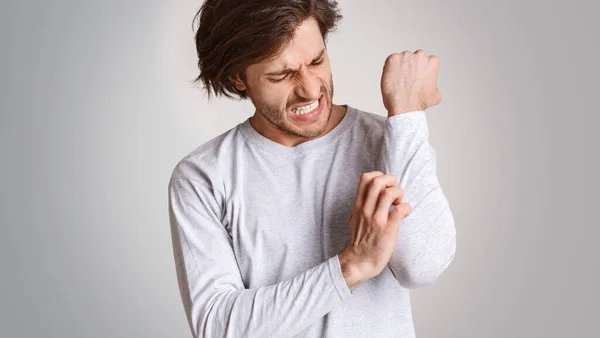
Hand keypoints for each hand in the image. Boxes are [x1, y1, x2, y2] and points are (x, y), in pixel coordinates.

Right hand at [339, 171, 411, 290]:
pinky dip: (406, 208)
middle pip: (378, 181)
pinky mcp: (388, 230)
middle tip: (395, 192)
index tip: (385, 185)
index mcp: (358, 205)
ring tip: (399, 203)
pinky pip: (400, 210)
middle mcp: (366, 210)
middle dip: (392, 181)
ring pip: (389, 193)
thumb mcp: (353, 219)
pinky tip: (405, 213)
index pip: (365, 178)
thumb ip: (360, 206)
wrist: (359, 262)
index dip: (379, 175)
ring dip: (399, 193)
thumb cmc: (358, 242)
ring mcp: (377, 219)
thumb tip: (367, 196)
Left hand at [380, 49, 441, 115]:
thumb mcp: (435, 94)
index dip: (420, 70)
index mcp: (432, 62)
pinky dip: (389, 69)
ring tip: (398, 81)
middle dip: (410, 67)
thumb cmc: (419, 102)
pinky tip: (392, 79)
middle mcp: (420, 55)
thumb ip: (434, 85)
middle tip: (406, 79)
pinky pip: (390, 61)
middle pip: (413, 58)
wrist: (404, 105)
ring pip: (401, 59)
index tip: (417, 76)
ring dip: (400, 67)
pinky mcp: (392, 59)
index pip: (426, 61)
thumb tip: (431, 86)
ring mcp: (405, 56)